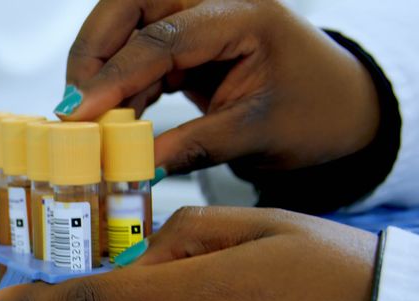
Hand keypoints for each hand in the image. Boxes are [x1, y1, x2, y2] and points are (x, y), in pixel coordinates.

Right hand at [56, 0, 380, 176]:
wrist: (345, 106)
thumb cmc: (318, 113)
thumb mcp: (260, 135)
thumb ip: (195, 147)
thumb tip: (136, 166)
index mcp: (243, 15)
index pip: (161, 37)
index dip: (115, 76)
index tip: (79, 113)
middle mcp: (214, 3)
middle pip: (129, 5)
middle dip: (92, 51)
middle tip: (73, 104)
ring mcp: (198, 17)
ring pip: (125, 24)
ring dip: (100, 68)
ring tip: (90, 120)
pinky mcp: (187, 41)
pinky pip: (137, 51)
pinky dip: (119, 84)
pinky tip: (114, 120)